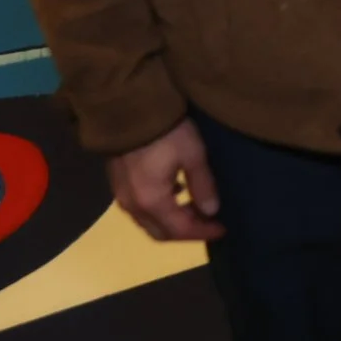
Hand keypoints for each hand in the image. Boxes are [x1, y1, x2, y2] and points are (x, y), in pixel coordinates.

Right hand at [108, 117, 223, 242]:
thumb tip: (211, 211)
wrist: (128, 108)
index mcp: (152, 201)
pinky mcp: (117, 184)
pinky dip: (160, 209)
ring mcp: (121, 196)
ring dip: (172, 221)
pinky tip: (175, 192)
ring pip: (149, 222)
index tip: (223, 229)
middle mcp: (133, 206)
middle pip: (160, 232)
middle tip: (209, 222)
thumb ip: (202, 185)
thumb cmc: (166, 131)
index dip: (203, 232)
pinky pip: (140, 209)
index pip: (180, 230)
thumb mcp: (192, 154)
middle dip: (186, 231)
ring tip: (195, 207)